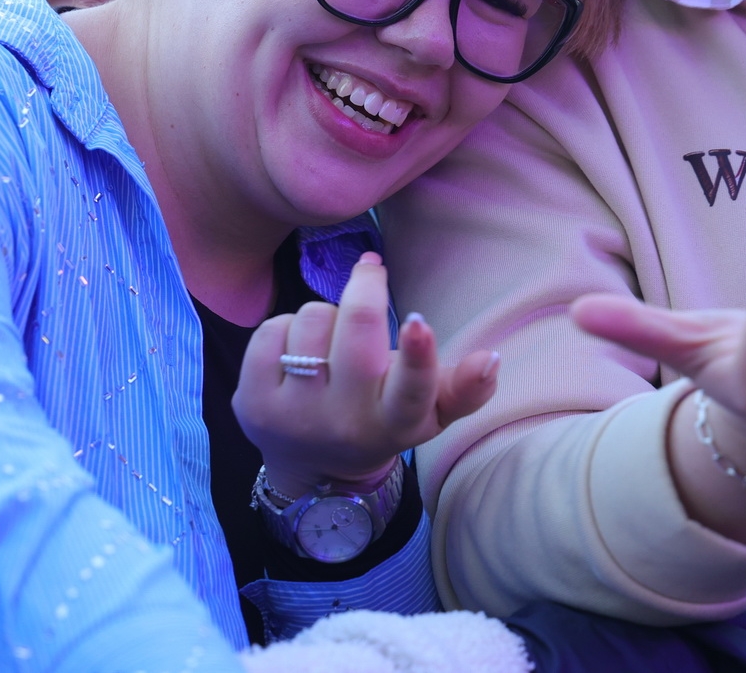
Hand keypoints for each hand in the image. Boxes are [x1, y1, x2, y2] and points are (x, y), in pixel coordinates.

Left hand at [234, 252, 498, 494]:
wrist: (311, 470)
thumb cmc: (380, 418)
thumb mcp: (426, 413)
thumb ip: (464, 387)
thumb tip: (492, 358)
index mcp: (396, 424)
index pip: (412, 392)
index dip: (417, 355)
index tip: (418, 323)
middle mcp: (346, 424)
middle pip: (356, 330)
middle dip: (365, 287)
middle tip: (370, 275)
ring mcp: (295, 417)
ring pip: (314, 319)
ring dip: (325, 318)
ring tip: (331, 343)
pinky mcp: (252, 404)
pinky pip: (272, 330)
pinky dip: (286, 329)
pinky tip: (297, 354)